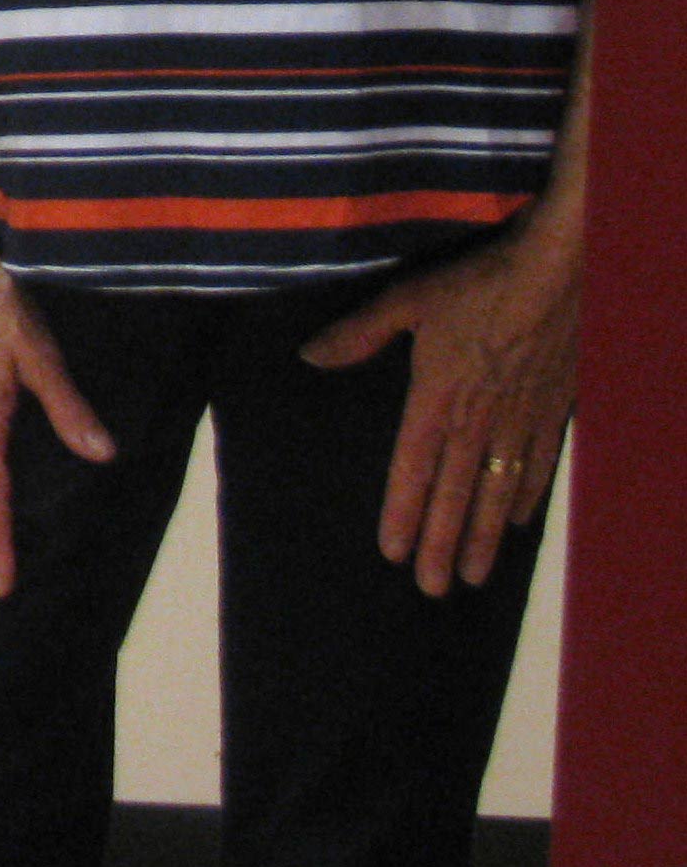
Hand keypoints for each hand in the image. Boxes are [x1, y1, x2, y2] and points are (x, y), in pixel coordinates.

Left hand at [301, 227, 577, 595]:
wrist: (557, 276)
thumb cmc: (477, 284)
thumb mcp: (407, 301)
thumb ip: (358, 334)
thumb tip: (309, 355)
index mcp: (436, 398)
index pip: (412, 469)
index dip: (401, 513)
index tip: (392, 553)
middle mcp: (478, 422)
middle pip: (455, 496)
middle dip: (442, 546)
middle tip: (432, 589)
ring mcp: (519, 422)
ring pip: (497, 494)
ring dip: (484, 537)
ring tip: (474, 577)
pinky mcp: (552, 413)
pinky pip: (538, 468)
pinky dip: (526, 500)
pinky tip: (517, 524)